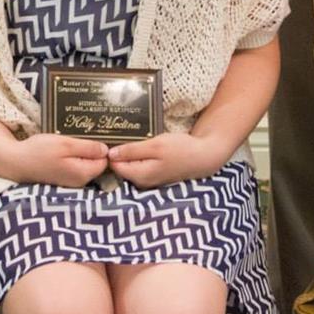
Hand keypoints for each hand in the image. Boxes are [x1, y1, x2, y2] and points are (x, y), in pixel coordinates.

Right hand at [0, 133, 108, 187]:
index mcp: (83, 173)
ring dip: (83, 152)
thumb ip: (88, 148)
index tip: (95, 134)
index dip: (102, 147)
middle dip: (93, 149)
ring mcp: (71, 181)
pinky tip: (66, 148)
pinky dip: (74, 157)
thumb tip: (106, 150)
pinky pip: (77, 166)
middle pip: (97, 164)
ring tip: (72, 140)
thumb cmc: (39, 151)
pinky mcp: (63, 178)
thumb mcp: (65, 144)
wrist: (16, 162)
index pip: (105, 161)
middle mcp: (80, 181)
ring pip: (86, 164)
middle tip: (83, 134)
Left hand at [106, 131, 222, 188]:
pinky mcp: (153, 174)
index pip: (114, 165)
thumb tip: (110, 154)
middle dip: (118, 151)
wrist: (203, 157)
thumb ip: (132, 151)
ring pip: (129, 164)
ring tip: (129, 135)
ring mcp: (148, 179)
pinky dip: (136, 154)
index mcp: (139, 175)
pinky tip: (140, 143)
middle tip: (119, 132)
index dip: (110, 151)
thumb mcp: (155, 146)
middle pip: (120, 166)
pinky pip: (138, 164)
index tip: (110, 135)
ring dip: (127, 151)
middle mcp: (141, 181)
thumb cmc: (180, 149)